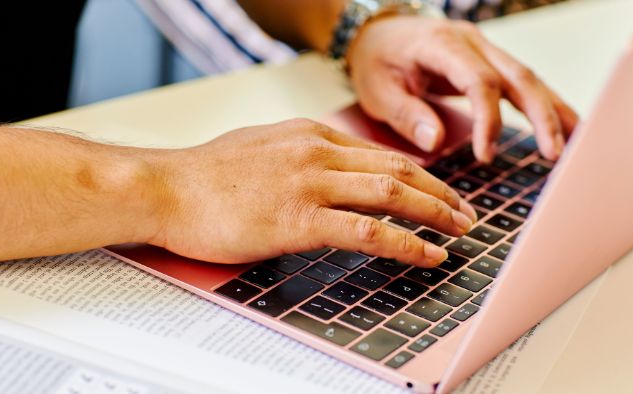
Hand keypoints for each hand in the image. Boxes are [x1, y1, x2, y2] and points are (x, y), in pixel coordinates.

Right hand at [147, 119, 477, 266]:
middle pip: (397, 168)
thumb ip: (298, 156)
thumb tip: (325, 170)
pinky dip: (406, 243)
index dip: (417, 173)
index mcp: (309, 135)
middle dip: (439, 192)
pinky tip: (428, 254)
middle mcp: (317, 152)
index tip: (436, 191)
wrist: (166, 188)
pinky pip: (369, 231)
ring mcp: (310, 184)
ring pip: (392, 193)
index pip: (378, 152)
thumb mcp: (260, 149)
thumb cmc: (205, 176)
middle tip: (466, 212)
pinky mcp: (299, 219)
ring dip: (435, 213)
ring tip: (461, 230)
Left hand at [346, 16, 578, 161]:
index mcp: (442, 46)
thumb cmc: (376, 60)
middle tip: (554, 154)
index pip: (479, 81)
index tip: (485, 155)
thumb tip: (436, 141)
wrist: (377, 33)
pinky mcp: (488, 61)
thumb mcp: (378, 90)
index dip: (488, 119)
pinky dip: (544, 104)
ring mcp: (483, 49)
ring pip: (528, 77)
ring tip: (577, 142)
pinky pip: (521, 82)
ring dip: (553, 110)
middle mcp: (470, 42)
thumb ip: (406, 115)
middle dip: (541, 116)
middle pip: (517, 76)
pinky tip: (565, 125)